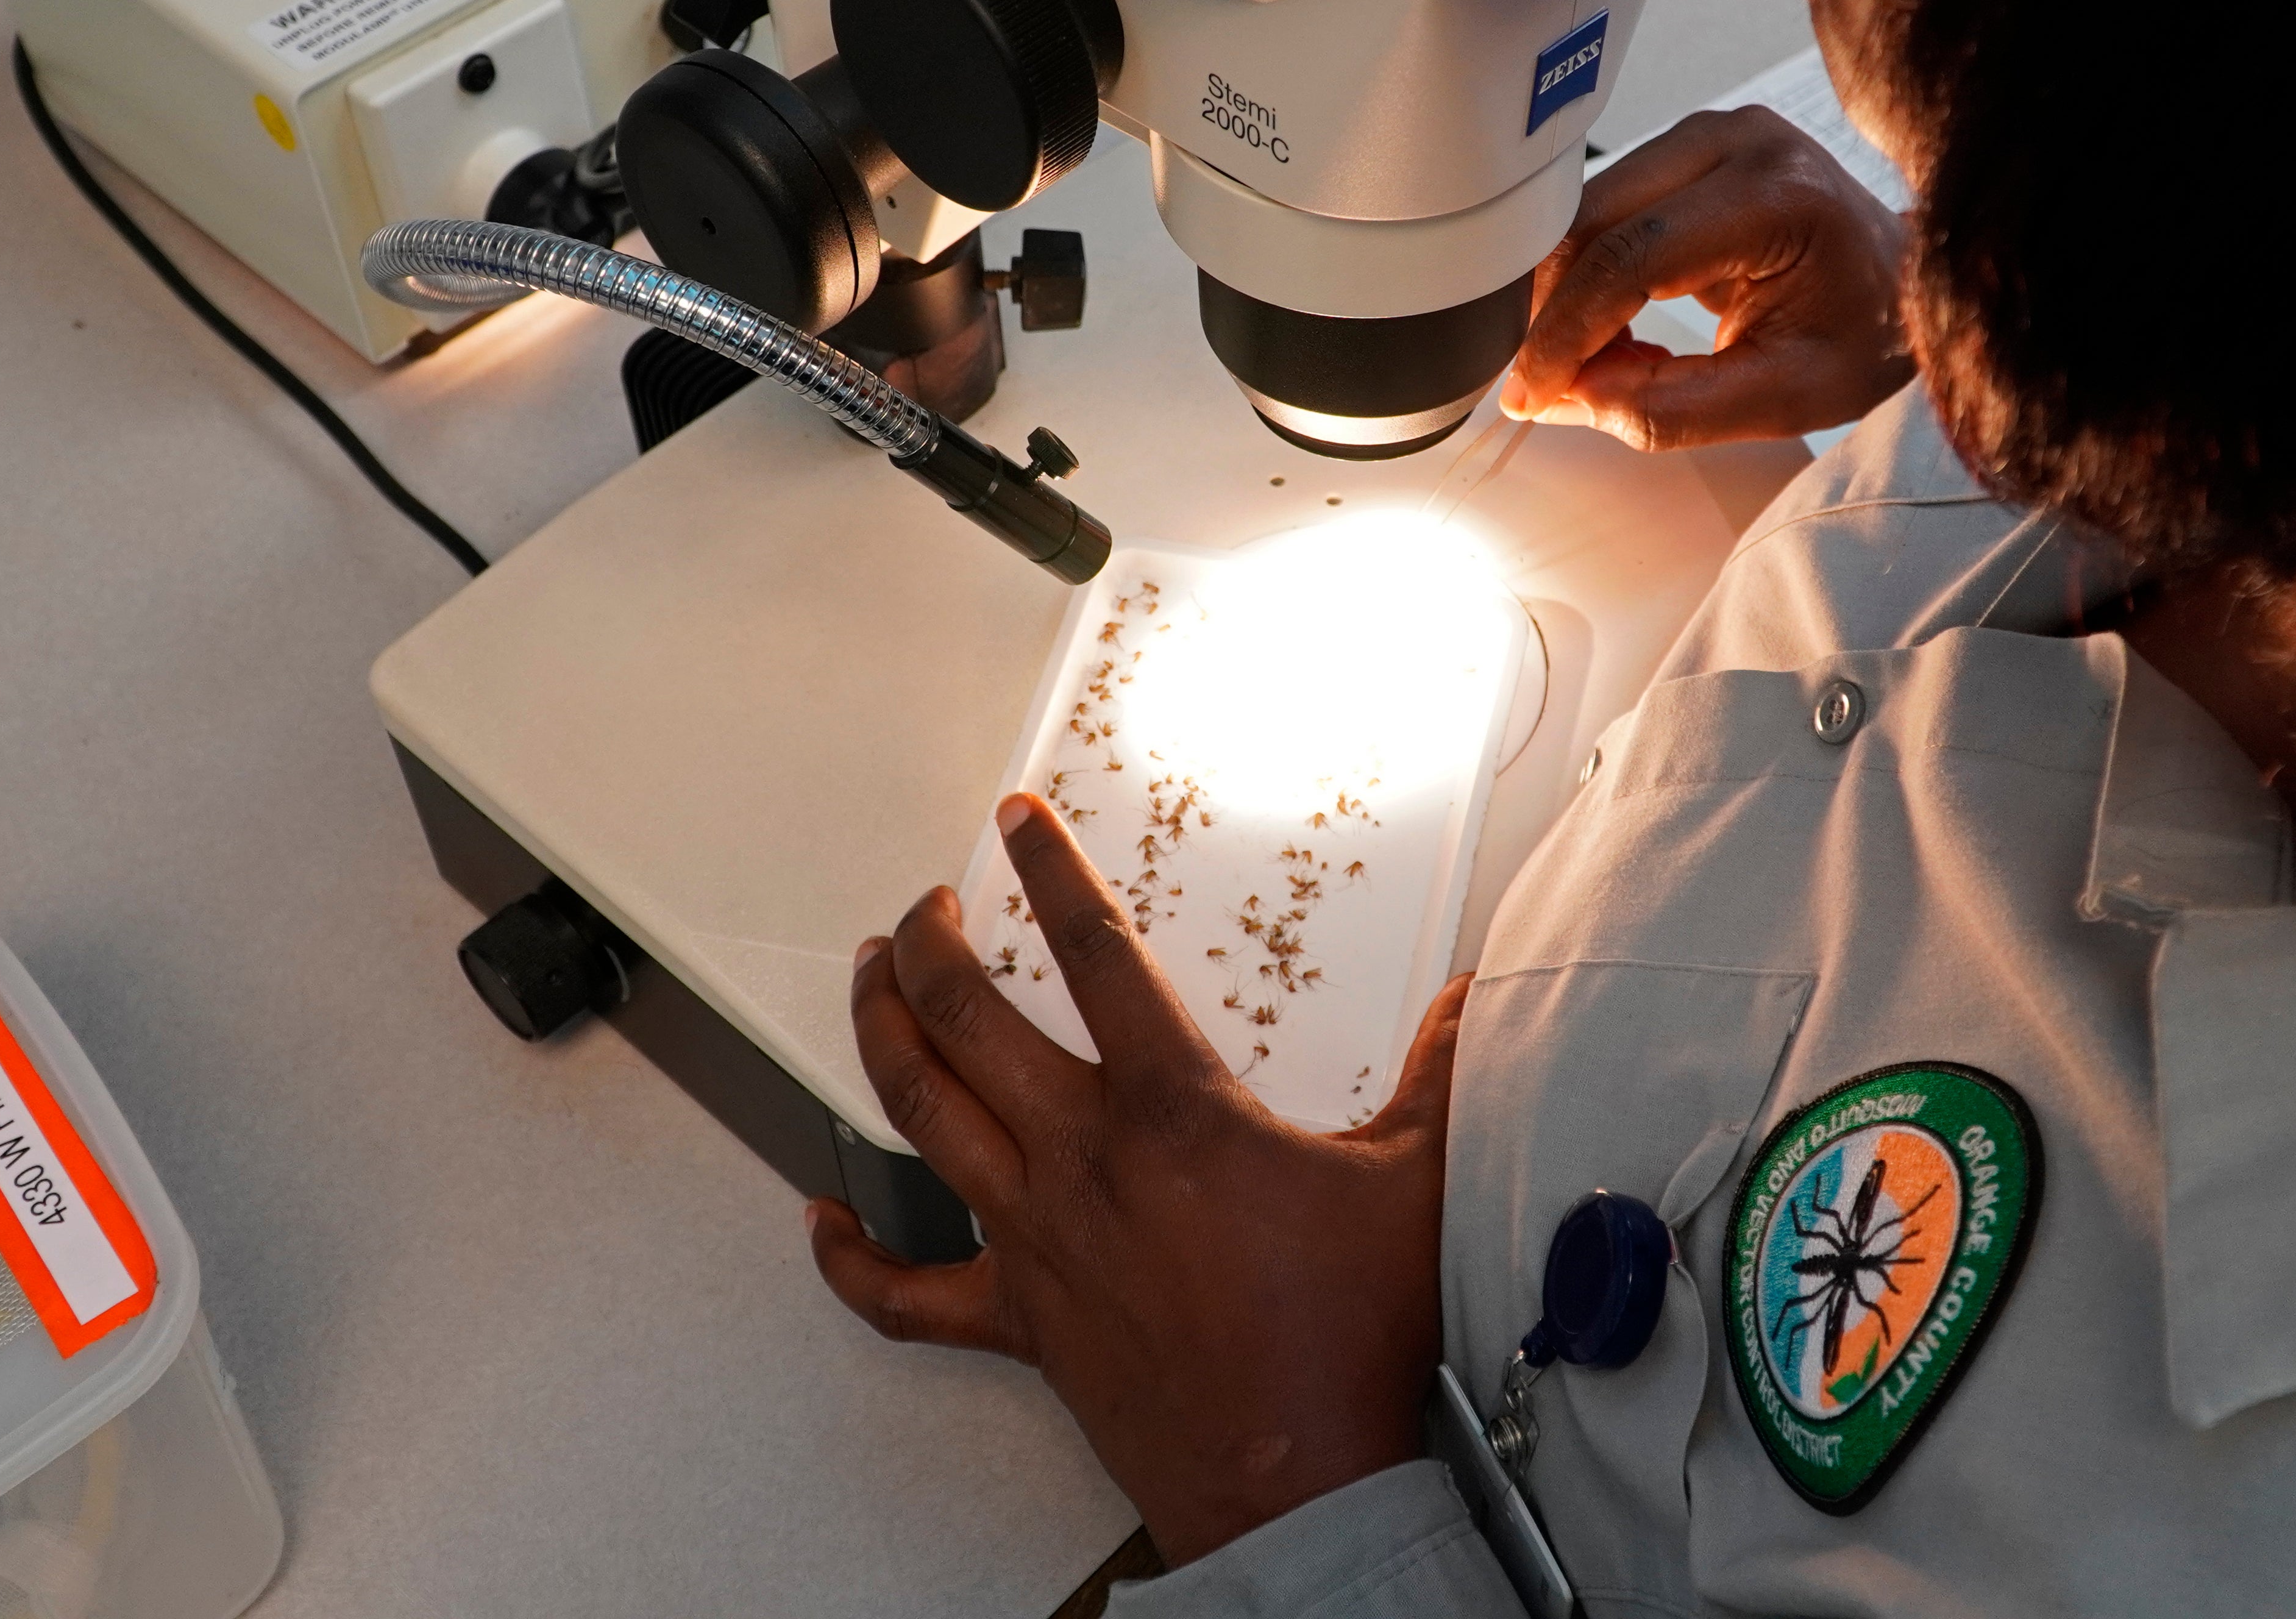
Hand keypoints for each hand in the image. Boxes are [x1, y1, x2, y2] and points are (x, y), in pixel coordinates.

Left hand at [807, 793, 1469, 1567]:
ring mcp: (1037, 1243)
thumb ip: (1440, 1069)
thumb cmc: (1348, 1336)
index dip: (1051, 871)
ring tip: (872, 985)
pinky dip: (852, 1255)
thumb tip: (1474, 994)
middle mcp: (1084, 1162)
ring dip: (880, 1038)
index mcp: (1172, 1111)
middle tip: (926, 907)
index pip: (1095, 954)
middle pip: (966, 1023)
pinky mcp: (1020, 1324)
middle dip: (929, 946)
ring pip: (920, 1117)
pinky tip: (821, 1219)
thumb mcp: (1414, 1178)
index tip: (1018, 819)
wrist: (1301, 1477)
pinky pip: (904, 1292)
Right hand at [1497, 106, 1914, 449]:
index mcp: (1776, 194)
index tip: (1531, 392)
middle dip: (1555, 313)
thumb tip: (1574, 398)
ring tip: (1600, 362)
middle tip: (1550, 387)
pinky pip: (1608, 208)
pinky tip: (1615, 328)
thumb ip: (1676, 407)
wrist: (1909, 284)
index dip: (1568, 331)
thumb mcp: (1785, 397)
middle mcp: (1738, 142)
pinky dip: (1591, 274)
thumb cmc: (1869, 333)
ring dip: (1568, 295)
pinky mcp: (1690, 147)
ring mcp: (1710, 135)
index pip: (1633, 256)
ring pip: (1586, 212)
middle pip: (1594, 223)